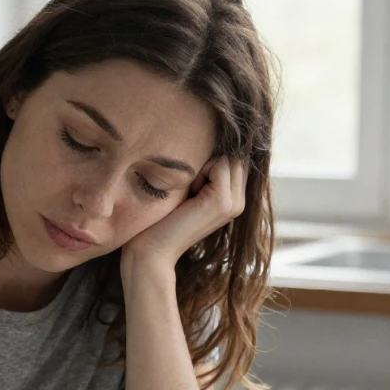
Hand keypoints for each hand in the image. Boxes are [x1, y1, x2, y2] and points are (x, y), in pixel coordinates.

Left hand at [121, 155, 247, 274]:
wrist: (150, 251)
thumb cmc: (160, 219)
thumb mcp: (187, 190)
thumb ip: (205, 171)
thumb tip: (212, 138)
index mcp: (233, 200)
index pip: (234, 158)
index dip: (211, 161)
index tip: (190, 185)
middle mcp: (239, 202)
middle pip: (234, 156)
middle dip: (209, 162)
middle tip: (188, 189)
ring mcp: (234, 204)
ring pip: (228, 158)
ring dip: (203, 166)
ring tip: (188, 193)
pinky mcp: (222, 202)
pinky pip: (219, 164)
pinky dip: (199, 172)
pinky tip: (188, 194)